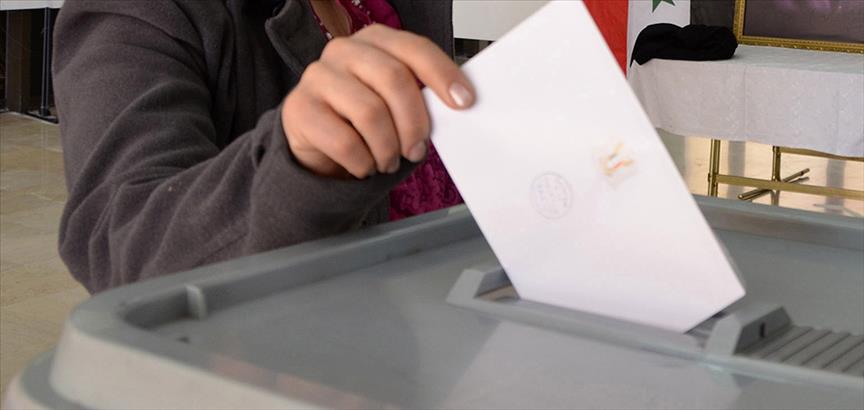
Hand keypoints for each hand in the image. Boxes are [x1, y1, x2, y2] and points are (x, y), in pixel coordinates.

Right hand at [281, 24, 474, 178]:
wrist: (317, 145)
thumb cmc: (363, 121)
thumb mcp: (395, 103)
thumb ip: (420, 97)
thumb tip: (457, 106)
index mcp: (375, 41)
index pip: (415, 49)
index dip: (442, 75)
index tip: (464, 102)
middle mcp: (344, 50)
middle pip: (394, 80)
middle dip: (414, 122)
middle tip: (417, 150)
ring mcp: (317, 76)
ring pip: (370, 113)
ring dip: (388, 148)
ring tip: (389, 161)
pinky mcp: (299, 108)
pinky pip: (345, 142)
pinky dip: (363, 163)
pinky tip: (365, 166)